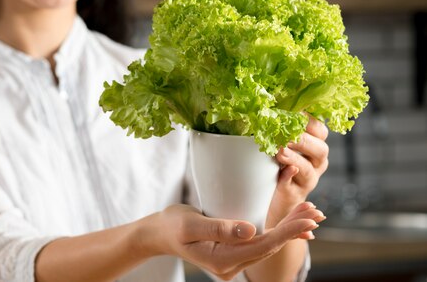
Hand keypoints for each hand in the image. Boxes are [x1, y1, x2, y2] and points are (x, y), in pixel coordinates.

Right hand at [143, 202, 323, 280]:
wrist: (159, 234)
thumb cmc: (172, 225)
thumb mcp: (190, 223)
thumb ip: (219, 227)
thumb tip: (250, 229)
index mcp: (223, 260)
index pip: (263, 245)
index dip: (288, 231)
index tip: (308, 218)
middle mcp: (232, 265)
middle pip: (270, 246)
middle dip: (294, 228)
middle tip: (317, 211)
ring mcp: (233, 260)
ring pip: (268, 244)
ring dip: (289, 228)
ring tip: (310, 213)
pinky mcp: (233, 251)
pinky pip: (261, 242)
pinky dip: (277, 230)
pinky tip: (292, 224)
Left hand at [267, 115, 328, 227]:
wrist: (269, 197)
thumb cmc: (272, 162)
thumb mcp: (275, 141)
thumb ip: (275, 127)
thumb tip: (262, 108)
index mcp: (313, 145)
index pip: (320, 130)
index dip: (310, 121)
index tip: (296, 112)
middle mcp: (315, 162)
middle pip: (320, 149)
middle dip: (304, 140)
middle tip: (288, 134)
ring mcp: (307, 179)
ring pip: (308, 168)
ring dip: (295, 158)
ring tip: (281, 151)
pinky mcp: (295, 194)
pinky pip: (294, 185)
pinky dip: (288, 177)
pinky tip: (282, 171)